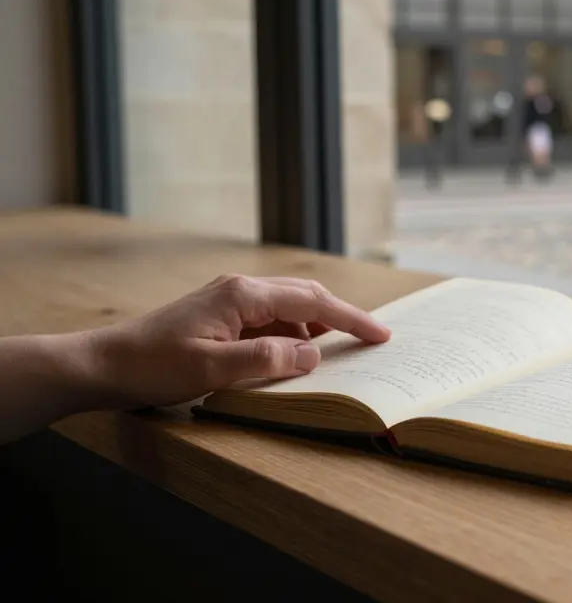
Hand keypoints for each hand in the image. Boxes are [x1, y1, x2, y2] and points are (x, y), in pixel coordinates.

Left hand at [84, 274, 391, 408]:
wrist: (103, 364)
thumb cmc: (153, 367)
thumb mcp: (213, 370)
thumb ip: (267, 360)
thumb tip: (313, 355)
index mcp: (242, 295)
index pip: (311, 302)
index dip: (350, 319)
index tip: (380, 335)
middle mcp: (239, 288)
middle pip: (306, 294)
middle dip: (342, 315)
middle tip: (372, 338)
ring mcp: (229, 298)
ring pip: (289, 305)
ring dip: (316, 325)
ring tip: (339, 350)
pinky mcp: (220, 314)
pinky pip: (270, 317)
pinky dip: (292, 332)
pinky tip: (295, 353)